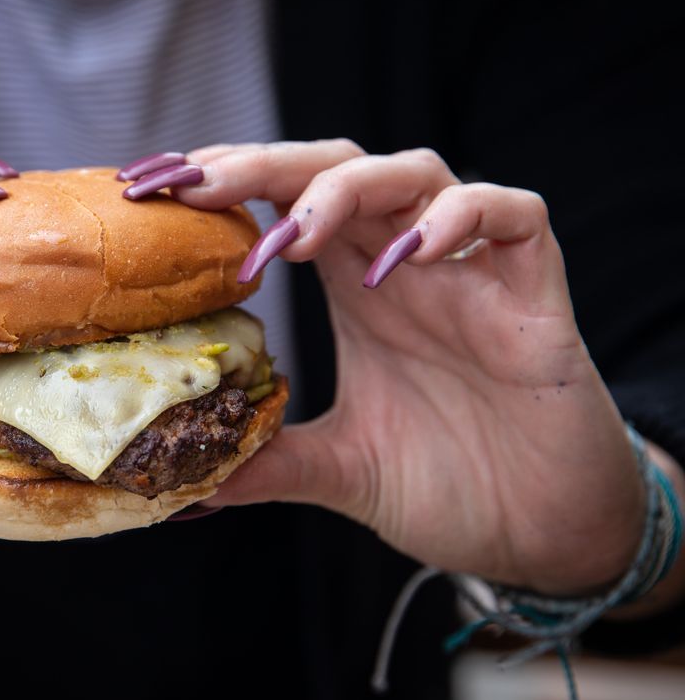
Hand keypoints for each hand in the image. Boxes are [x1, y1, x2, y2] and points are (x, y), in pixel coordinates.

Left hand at [174, 141, 648, 596]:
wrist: (545, 534)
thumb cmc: (450, 484)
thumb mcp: (343, 469)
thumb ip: (274, 461)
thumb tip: (190, 483)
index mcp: (356, 288)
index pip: (288, 202)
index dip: (226, 184)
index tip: (154, 190)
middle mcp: (407, 265)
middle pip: (338, 168)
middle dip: (264, 166)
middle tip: (195, 185)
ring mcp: (473, 274)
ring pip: (419, 172)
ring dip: (349, 190)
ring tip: (292, 238)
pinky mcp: (538, 296)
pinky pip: (516, 216)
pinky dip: (462, 219)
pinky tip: (407, 257)